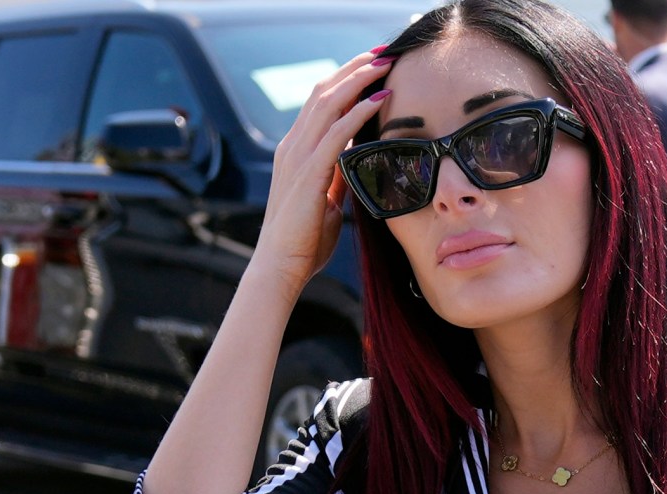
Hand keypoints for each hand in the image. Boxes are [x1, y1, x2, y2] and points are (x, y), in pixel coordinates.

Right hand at [248, 48, 392, 295]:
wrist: (281, 266)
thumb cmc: (305, 241)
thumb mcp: (327, 201)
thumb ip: (337, 178)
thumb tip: (356, 164)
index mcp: (296, 151)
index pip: (321, 103)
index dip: (346, 81)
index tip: (373, 68)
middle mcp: (293, 146)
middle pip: (323, 91)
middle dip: (354, 69)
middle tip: (383, 54)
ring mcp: (297, 156)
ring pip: (328, 102)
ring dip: (358, 80)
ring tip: (385, 66)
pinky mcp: (308, 172)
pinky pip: (336, 132)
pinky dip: (358, 112)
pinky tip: (378, 100)